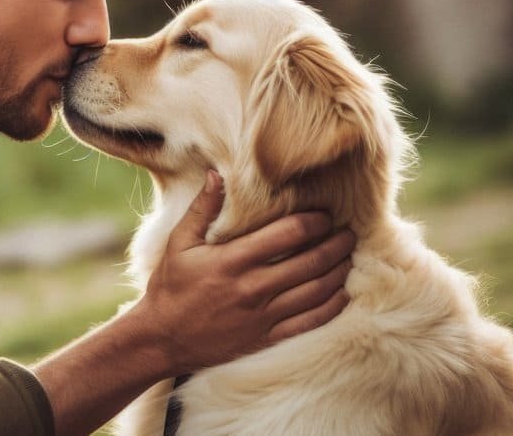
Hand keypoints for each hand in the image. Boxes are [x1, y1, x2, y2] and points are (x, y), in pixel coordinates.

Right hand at [134, 170, 354, 373]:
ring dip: (338, 272)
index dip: (314, 222)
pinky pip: (309, 323)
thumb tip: (217, 174)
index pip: (288, 234)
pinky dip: (331, 307)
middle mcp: (252, 288)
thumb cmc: (170, 287)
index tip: (326, 214)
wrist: (162, 339)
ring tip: (349, 258)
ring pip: (316, 292)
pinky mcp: (266, 338)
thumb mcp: (179, 243)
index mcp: (233, 260)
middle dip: (336, 245)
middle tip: (350, 233)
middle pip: (310, 262)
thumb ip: (202, 208)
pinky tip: (341, 294)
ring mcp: (262, 316)